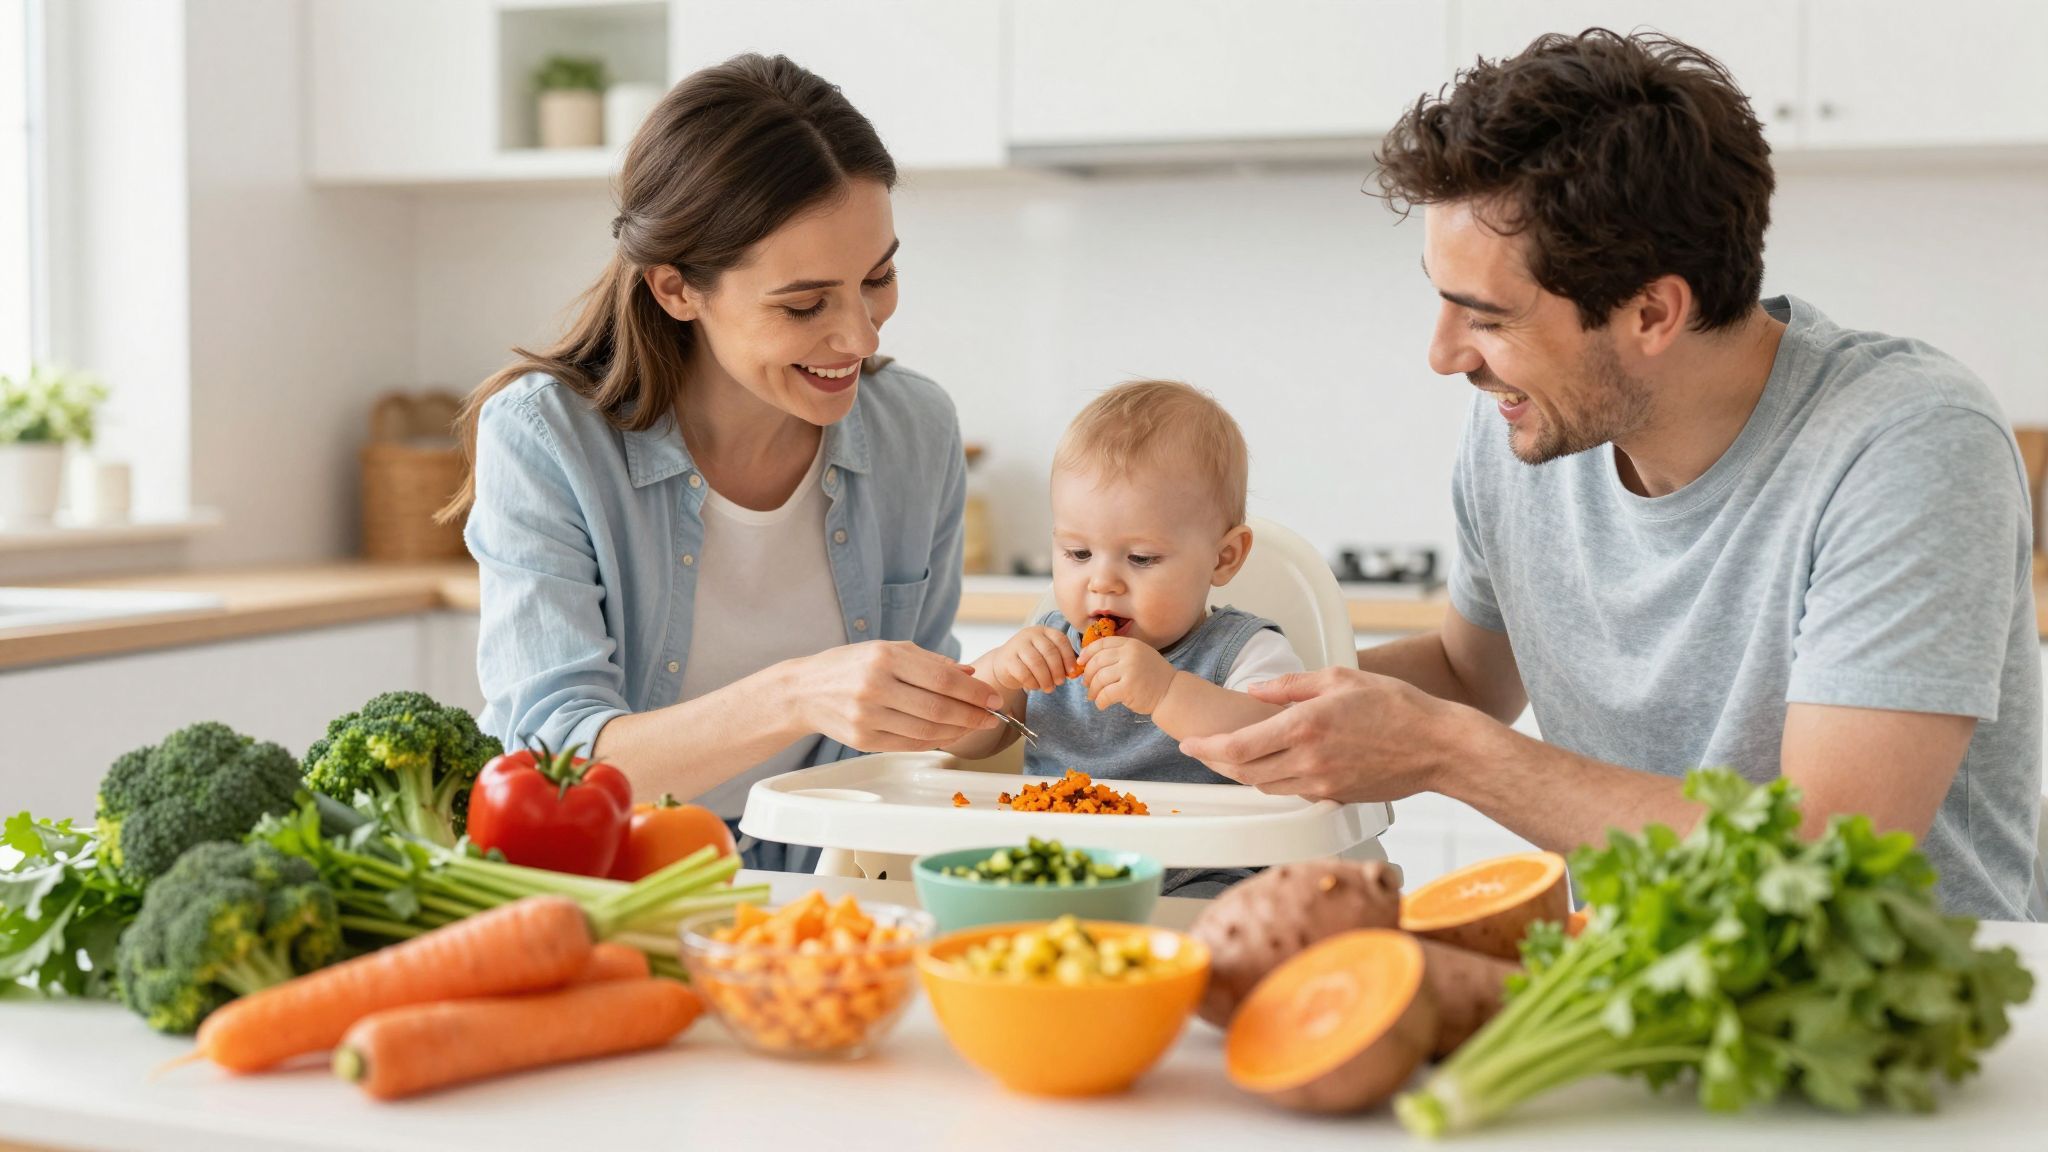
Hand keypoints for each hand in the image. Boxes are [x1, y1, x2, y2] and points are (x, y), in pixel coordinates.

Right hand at [791, 641, 1001, 752]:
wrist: (804, 690)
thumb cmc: (850, 666)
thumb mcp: (888, 649)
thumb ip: (931, 662)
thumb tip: (971, 676)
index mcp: (885, 657)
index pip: (942, 678)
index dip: (974, 692)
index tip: (993, 698)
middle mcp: (875, 686)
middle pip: (938, 708)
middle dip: (972, 715)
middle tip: (991, 716)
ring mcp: (867, 716)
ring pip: (926, 731)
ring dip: (957, 731)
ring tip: (972, 726)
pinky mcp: (863, 740)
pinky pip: (909, 744)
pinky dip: (934, 741)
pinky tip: (947, 734)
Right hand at [988, 625, 1078, 692]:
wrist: (1004, 664)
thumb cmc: (1031, 661)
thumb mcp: (1046, 656)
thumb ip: (1060, 660)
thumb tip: (1075, 671)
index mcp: (1044, 631)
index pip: (1060, 640)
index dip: (1068, 657)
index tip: (1072, 672)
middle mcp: (1030, 634)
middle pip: (1049, 651)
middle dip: (1057, 670)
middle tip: (1060, 682)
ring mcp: (1017, 645)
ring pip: (1036, 662)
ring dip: (1046, 679)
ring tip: (1049, 688)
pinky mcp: (1007, 659)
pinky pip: (1023, 673)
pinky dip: (1032, 683)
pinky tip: (1035, 686)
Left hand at [1078, 636, 1176, 714]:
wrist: (1171, 692)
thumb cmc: (1152, 676)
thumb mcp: (1138, 656)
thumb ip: (1119, 654)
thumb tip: (1088, 661)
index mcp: (1131, 644)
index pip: (1102, 643)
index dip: (1088, 653)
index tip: (1080, 662)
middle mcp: (1129, 654)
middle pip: (1097, 661)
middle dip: (1087, 674)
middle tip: (1087, 684)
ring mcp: (1129, 670)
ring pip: (1099, 678)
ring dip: (1092, 690)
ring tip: (1093, 696)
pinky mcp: (1128, 688)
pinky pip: (1105, 694)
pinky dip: (1100, 701)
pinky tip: (1101, 705)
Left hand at [1176, 666, 1469, 801]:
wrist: (1438, 747)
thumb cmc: (1397, 706)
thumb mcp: (1339, 678)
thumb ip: (1290, 686)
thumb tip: (1255, 690)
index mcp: (1304, 727)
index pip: (1237, 748)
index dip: (1206, 750)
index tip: (1189, 744)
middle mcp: (1308, 761)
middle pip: (1243, 774)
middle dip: (1217, 764)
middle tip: (1204, 750)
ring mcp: (1322, 784)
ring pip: (1265, 788)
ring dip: (1244, 775)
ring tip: (1234, 757)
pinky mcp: (1335, 797)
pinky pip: (1291, 793)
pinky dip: (1273, 781)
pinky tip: (1273, 765)